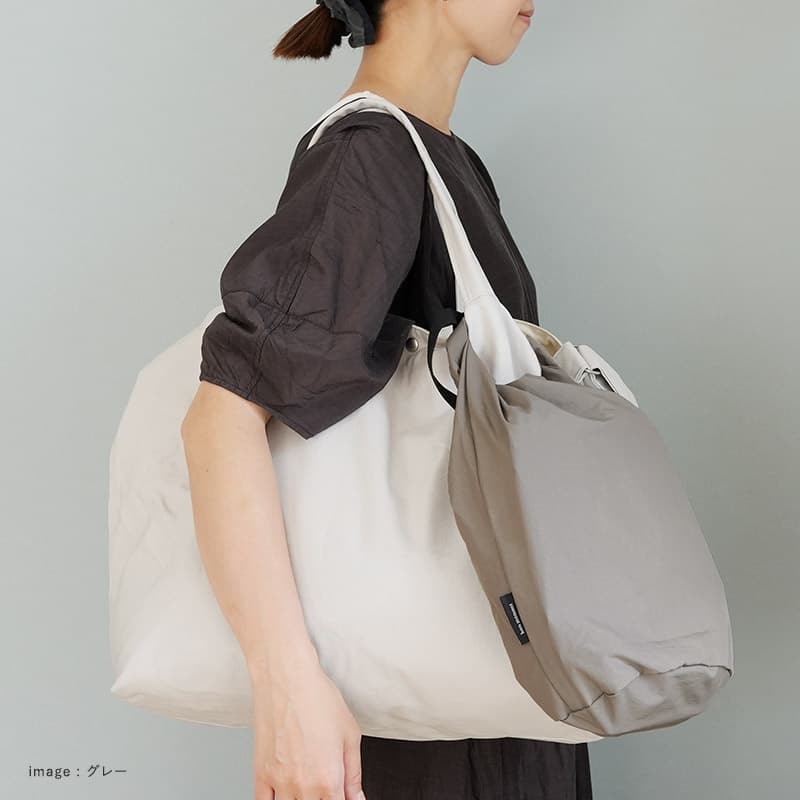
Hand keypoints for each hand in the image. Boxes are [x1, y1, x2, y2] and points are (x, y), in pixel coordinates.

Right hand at [251, 657, 365, 799]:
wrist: (287, 678)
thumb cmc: (318, 698)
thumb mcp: (350, 734)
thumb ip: (354, 774)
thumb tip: (357, 797)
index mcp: (329, 780)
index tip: (342, 795)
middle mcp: (303, 786)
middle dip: (323, 798)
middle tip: (325, 784)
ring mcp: (279, 782)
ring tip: (308, 784)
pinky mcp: (261, 774)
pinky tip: (285, 793)